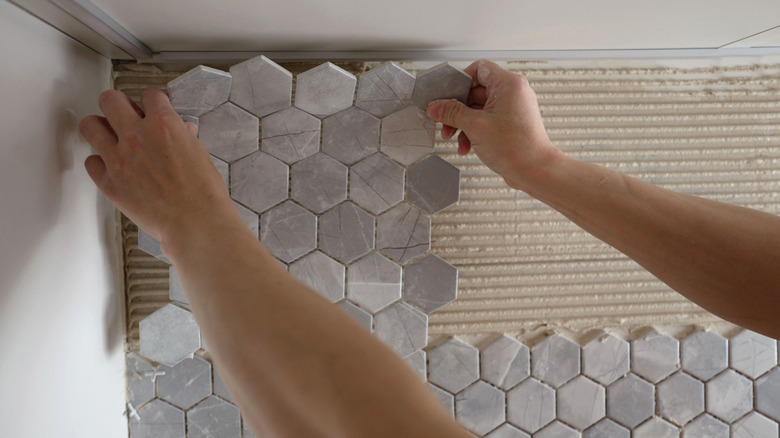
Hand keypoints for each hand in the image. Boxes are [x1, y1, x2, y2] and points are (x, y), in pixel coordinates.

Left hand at [79, 89, 235, 246]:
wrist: (195, 222)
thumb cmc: (203, 192)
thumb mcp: (199, 154)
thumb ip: (183, 137)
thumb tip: (180, 131)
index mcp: (164, 124)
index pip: (149, 95)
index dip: (152, 100)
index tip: (153, 107)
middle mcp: (137, 136)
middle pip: (110, 100)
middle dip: (119, 104)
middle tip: (124, 114)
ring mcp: (119, 158)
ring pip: (90, 125)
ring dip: (100, 127)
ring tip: (109, 136)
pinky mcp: (109, 182)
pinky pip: (91, 161)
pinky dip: (100, 162)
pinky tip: (111, 165)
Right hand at [426, 60, 560, 189]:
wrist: (534, 171)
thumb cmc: (517, 147)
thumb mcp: (475, 126)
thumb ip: (452, 113)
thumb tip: (436, 107)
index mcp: (508, 84)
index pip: (479, 68)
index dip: (460, 80)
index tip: (446, 95)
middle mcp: (512, 93)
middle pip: (475, 92)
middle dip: (457, 110)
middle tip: (445, 121)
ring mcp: (512, 109)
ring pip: (478, 109)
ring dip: (463, 124)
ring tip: (453, 137)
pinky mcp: (510, 124)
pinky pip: (485, 121)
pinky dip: (473, 132)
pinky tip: (466, 146)